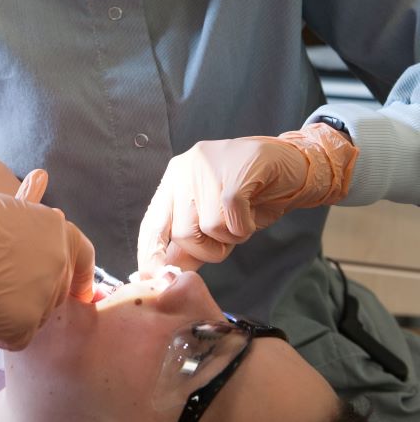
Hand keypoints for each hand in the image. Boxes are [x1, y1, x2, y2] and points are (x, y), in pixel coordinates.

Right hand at [0, 181, 94, 350]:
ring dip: (15, 310)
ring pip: (36, 314)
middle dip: (35, 291)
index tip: (80, 291)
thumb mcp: (8, 208)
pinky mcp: (24, 326)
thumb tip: (42, 176)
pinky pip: (17, 337)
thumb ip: (31, 218)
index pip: (84, 257)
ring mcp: (44, 296)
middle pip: (57, 289)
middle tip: (2, 287)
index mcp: (59, 230)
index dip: (81, 275)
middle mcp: (59, 262)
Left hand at [137, 124, 358, 272]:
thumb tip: (168, 274)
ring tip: (242, 216)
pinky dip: (246, 226)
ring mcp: (208, 167)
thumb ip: (191, 241)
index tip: (155, 281)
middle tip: (229, 232)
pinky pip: (233, 221)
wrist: (295, 165)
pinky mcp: (235, 173)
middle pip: (182, 234)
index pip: (152, 223)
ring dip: (231, 237)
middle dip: (209, 249)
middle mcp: (184, 169)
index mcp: (174, 178)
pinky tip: (253, 209)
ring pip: (208, 229)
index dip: (151, 255)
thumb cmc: (253, 194)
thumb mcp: (216, 216)